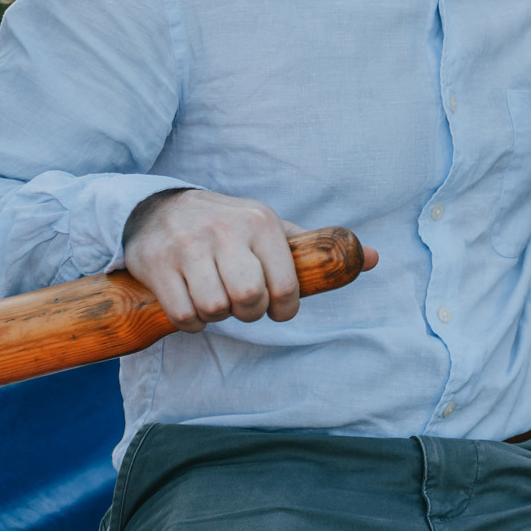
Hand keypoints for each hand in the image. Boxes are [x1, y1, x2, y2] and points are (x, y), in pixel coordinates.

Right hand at [121, 188, 378, 331]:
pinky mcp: (155, 263)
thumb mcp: (271, 230)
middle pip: (249, 298)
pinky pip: (183, 313)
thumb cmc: (230, 228)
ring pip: (215, 308)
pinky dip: (191, 321)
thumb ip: (314, 248)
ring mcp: (187, 245)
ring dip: (218, 317)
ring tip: (215, 300)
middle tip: (244, 305)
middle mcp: (225, 230)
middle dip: (250, 313)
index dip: (284, 309)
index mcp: (261, 222)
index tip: (276, 309)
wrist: (162, 209)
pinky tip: (192, 304)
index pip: (286, 285)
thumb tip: (375, 258)